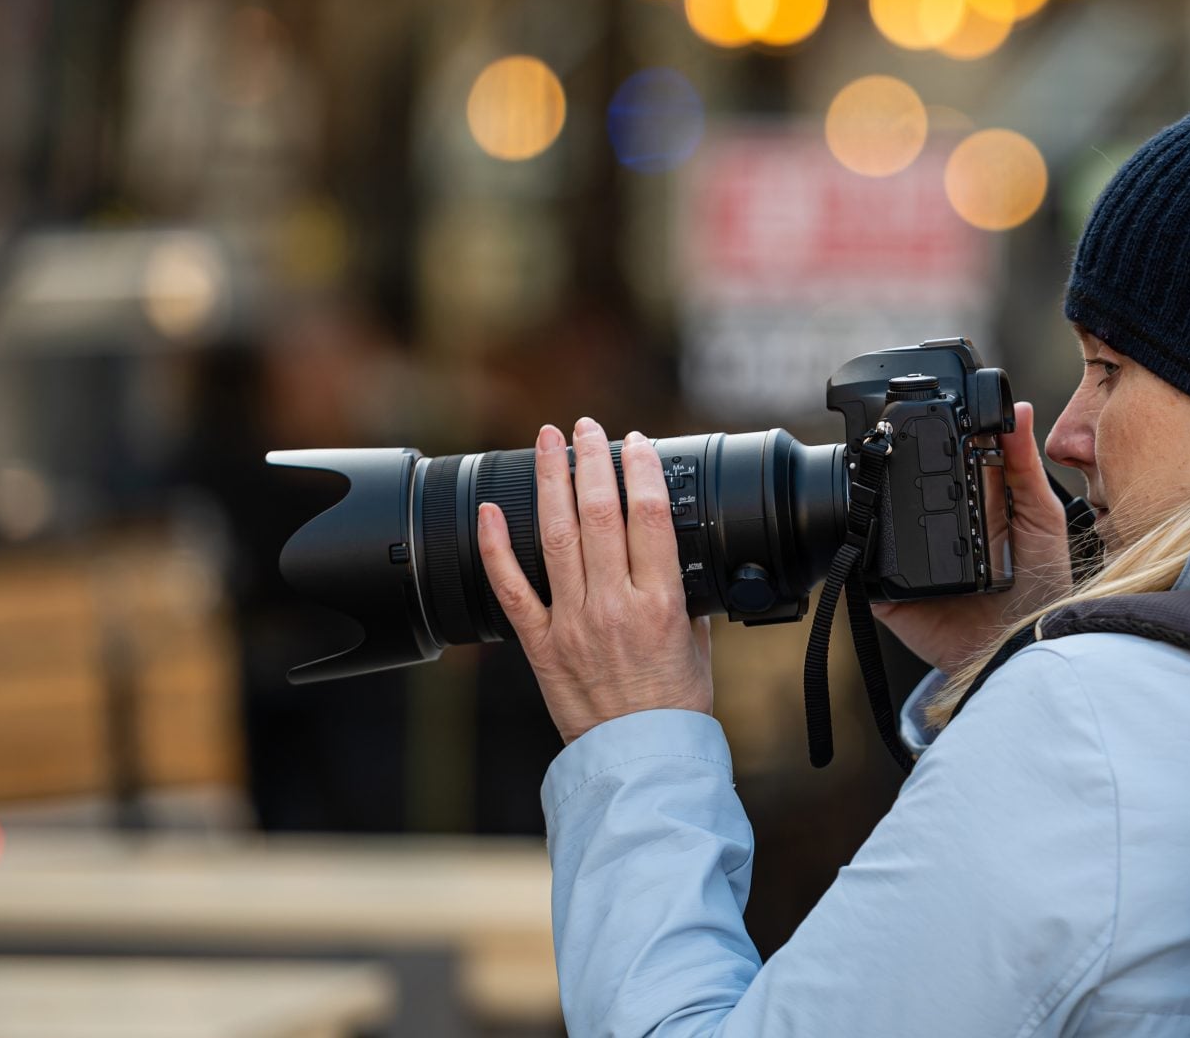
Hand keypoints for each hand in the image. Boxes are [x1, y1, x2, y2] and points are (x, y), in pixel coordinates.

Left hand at [478, 417, 712, 743]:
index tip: (637, 443)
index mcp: (662, 602)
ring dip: (550, 482)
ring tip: (547, 442)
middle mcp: (615, 606)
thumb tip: (675, 559)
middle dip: (592, 461)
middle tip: (586, 427)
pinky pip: (511, 590)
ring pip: (556, 537)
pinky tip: (492, 511)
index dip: (641, 470)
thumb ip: (685, 598)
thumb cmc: (675, 707)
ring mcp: (573, 623)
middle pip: (600, 514)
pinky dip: (497, 548)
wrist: (641, 761)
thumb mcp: (698, 644)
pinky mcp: (541, 645)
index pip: (650, 517)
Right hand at [869, 401, 1074, 674]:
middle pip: (901, 491)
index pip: (940, 465)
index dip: (929, 441)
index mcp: (969, 506)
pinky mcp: (891, 596)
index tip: (922, 410)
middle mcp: (935, 531)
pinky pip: (863, 573)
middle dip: (892, 469)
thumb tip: (1021, 409)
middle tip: (890, 444)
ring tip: (876, 484)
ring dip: (873, 506)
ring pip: (877, 526)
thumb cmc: (1043, 586)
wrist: (1026, 649)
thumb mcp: (1042, 517)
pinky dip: (858, 555)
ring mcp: (910, 563)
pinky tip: (865, 536)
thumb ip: (1025, 465)